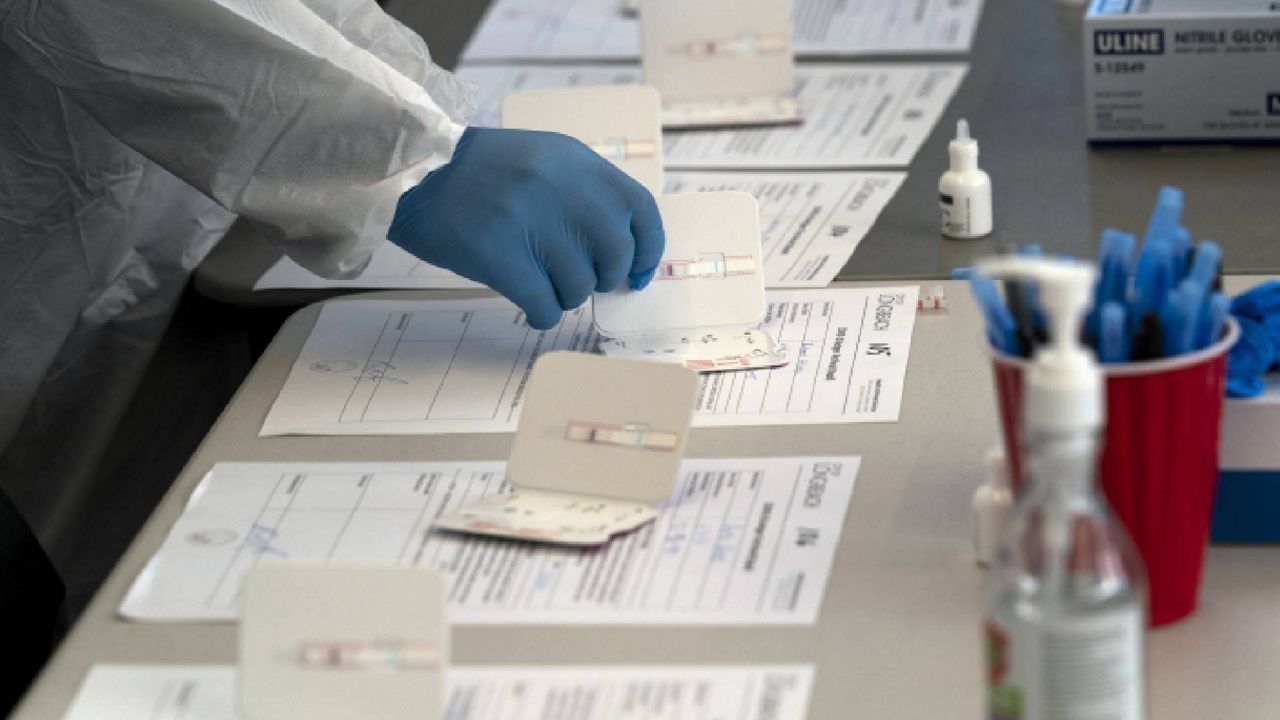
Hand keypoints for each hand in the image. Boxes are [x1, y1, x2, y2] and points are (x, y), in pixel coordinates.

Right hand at [388, 127, 664, 328]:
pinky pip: (545, 305)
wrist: (415, 169)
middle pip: (614, 256)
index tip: (638, 274)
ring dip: (566, 296)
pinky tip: (530, 304)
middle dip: (602, 278)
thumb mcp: (545, 160)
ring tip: (542, 283)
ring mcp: (531, 221)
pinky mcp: (501, 254)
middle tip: (578, 280)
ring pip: (579, 286)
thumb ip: (586, 193)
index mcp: (578, 163)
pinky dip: (543, 314)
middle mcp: (562, 189)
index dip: (648, 250)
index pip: (640, 211)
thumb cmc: (483, 173)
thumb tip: (624, 250)